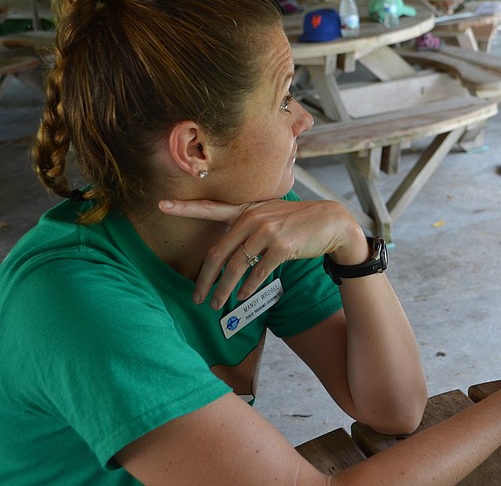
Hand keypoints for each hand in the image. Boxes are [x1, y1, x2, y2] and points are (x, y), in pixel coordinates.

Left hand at [160, 198, 360, 308]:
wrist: (331, 222)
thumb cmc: (298, 223)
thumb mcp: (271, 216)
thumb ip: (247, 226)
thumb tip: (227, 252)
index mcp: (247, 209)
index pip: (211, 208)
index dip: (185, 207)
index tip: (161, 205)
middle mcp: (253, 218)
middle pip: (218, 252)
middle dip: (205, 279)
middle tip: (197, 296)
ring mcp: (267, 231)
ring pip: (236, 266)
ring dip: (224, 289)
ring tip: (216, 303)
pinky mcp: (282, 247)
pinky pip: (258, 272)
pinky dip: (247, 287)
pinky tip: (241, 296)